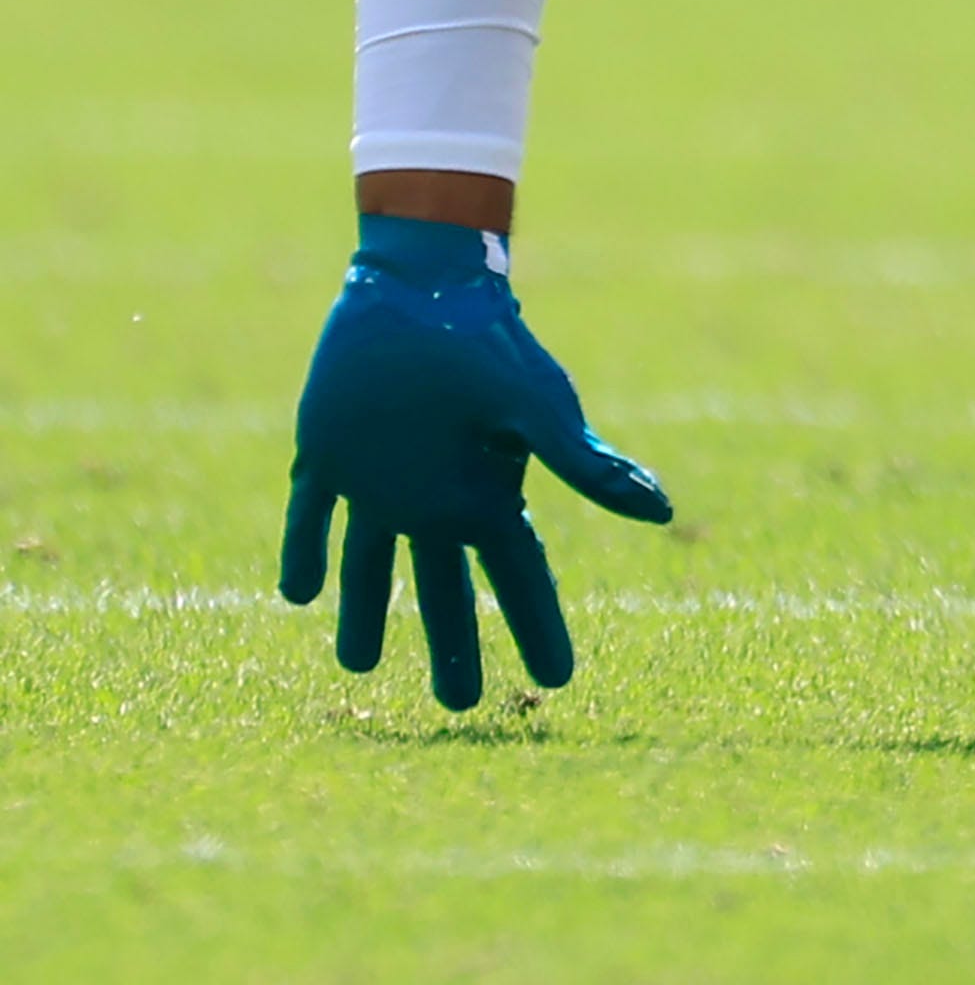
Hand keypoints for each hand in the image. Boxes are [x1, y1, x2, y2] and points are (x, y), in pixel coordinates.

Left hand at [279, 215, 670, 709]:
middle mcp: (436, 497)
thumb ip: (585, 465)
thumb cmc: (487, 343)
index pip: (517, 580)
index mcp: (487, 494)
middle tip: (459, 705)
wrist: (420, 282)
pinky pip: (309, 517)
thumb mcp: (536, 410)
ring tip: (356, 666)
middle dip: (453, 646)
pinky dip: (304, 552)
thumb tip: (663, 510)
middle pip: (444, 591)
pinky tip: (300, 592)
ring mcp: (379, 480)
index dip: (538, 631)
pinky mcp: (326, 455)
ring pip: (371, 565)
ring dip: (365, 615)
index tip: (558, 682)